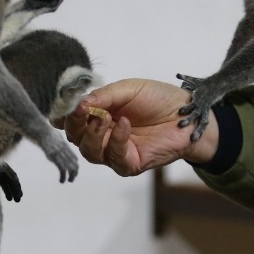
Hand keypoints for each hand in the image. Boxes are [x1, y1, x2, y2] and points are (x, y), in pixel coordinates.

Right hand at [60, 78, 219, 176]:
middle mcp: (103, 135)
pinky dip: (117, 140)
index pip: (72, 121)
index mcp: (98, 115)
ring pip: (90, 151)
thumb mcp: (128, 89)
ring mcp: (115, 151)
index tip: (68, 106)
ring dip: (93, 133)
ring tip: (105, 117)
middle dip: (76, 124)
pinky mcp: (130, 163)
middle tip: (83, 109)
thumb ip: (103, 96)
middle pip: (76, 138)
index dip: (65, 115)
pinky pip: (115, 157)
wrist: (188, 113)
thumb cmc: (158, 99)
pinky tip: (124, 124)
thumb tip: (79, 102)